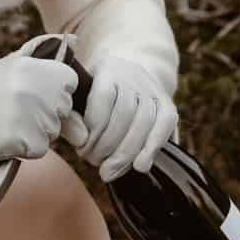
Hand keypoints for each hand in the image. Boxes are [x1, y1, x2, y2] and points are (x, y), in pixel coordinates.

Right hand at [0, 41, 79, 167]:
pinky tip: (7, 136)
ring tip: (10, 122)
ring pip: (54, 131)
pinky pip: (41, 148)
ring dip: (36, 131)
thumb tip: (74, 40)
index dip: (53, 90)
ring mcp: (38, 118)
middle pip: (64, 109)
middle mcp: (42, 92)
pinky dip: (27, 148)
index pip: (70, 82)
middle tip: (17, 109)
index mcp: (40, 69)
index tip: (33, 92)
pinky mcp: (30, 142)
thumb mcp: (10, 62)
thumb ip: (41, 48)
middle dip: (47, 113)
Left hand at [73, 55, 176, 179]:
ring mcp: (153, 90)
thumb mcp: (79, 98)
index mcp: (108, 69)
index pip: (103, 98)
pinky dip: (152, 147)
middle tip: (94, 163)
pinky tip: (140, 166)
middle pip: (125, 113)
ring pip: (144, 121)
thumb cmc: (94, 96)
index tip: (82, 149)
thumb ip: (72, 118)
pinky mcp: (167, 104)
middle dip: (108, 145)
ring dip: (126, 152)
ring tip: (109, 171)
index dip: (93, 128)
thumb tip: (80, 139)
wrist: (128, 77)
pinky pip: (164, 125)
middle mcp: (134, 76)